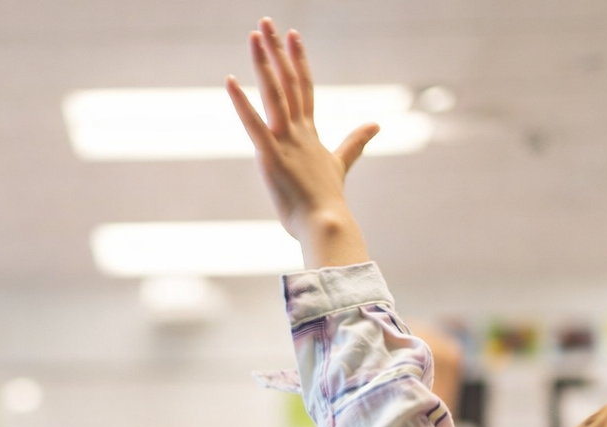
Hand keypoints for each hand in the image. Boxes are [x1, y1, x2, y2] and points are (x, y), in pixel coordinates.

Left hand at [227, 18, 378, 268]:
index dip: (298, 59)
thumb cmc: (327, 201)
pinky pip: (254, 125)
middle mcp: (299, 131)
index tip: (292, 35)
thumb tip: (376, 125)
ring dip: (263, 63)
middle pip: (288, 81)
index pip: (304, 87)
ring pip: (275, 94)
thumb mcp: (340, 166)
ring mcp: (286, 142)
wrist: (326, 224)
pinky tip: (230, 81)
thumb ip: (355, 143)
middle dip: (277, 51)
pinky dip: (242, 103)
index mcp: (310, 133)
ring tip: (254, 36)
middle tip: (266, 22)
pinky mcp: (271, 157)